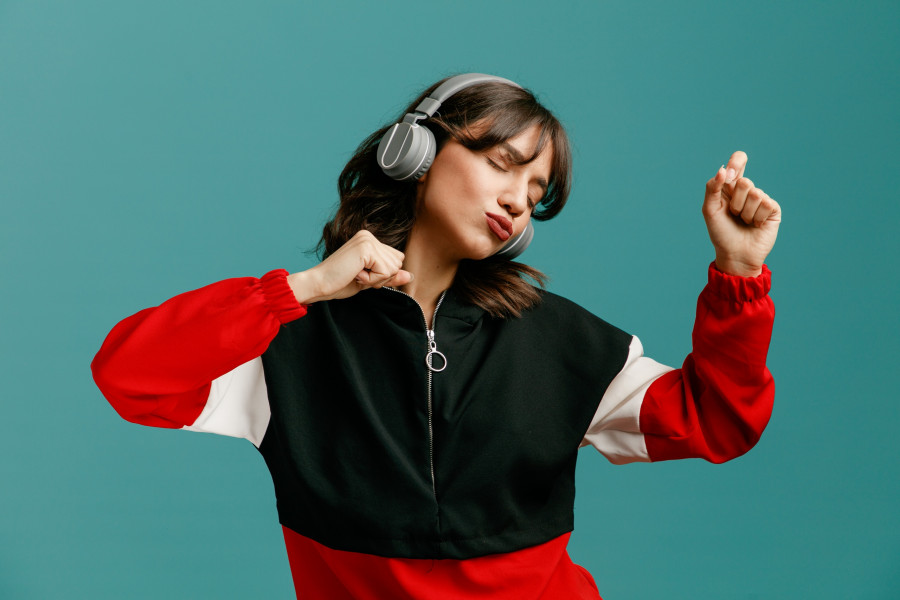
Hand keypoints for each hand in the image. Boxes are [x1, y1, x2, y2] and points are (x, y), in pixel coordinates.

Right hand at [287, 230, 412, 303]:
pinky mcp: (366, 248)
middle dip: (382, 277)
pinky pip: (385, 272)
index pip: (396, 259)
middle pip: (398, 262)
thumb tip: (410, 275)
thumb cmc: (339, 282)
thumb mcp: (370, 280)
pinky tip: (355, 274)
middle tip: (358, 275)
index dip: (383, 274)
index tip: (361, 274)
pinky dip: (372, 280)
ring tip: (356, 274)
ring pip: (393, 268)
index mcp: (369, 239)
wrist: (318, 284)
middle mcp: (369, 235)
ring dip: (376, 279)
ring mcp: (367, 240)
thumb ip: (389, 276)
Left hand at [702, 151, 781, 276]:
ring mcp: (761, 199)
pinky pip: (766, 204)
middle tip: (733, 214)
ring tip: (744, 221)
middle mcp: (747, 190)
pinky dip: (757, 217)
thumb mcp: (709, 210)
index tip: (731, 172)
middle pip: (744, 182)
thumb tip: (723, 170)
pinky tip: (756, 225)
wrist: (735, 255)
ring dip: (745, 212)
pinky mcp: (773, 209)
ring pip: (755, 194)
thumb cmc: (721, 233)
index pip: (738, 162)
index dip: (737, 162)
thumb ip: (712, 188)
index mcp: (730, 187)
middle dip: (735, 202)